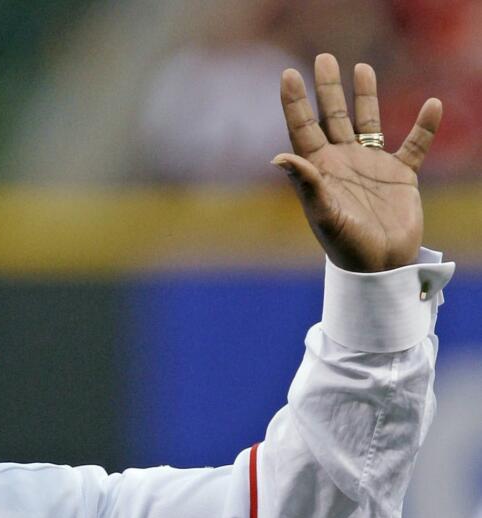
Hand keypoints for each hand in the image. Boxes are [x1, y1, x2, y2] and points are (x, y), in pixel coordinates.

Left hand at [274, 53, 440, 271]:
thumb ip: (306, 184)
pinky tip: (432, 105)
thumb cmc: (346, 246)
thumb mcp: (324, 214)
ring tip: (360, 68)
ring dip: (365, 96)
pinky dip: (424, 126)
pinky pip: (414, 145)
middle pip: (333, 117)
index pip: (303, 128)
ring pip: (368, 122)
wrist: (380, 266)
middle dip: (327, 88)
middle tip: (324, 57)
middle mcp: (342, 163)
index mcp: (320, 170)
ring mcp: (371, 166)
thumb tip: (280, 157)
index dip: (295, 102)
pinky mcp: (400, 175)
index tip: (288, 73)